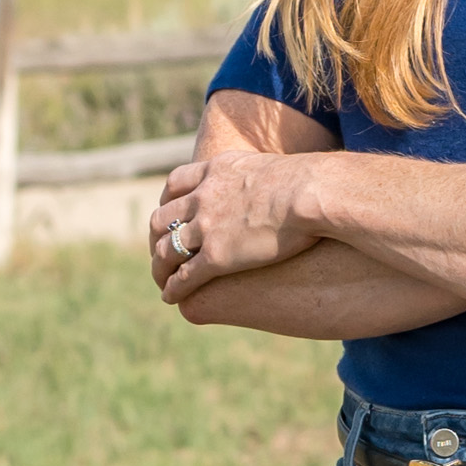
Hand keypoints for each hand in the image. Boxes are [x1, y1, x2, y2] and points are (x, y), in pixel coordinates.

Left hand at [148, 149, 321, 304]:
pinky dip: (173, 288)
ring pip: (166, 250)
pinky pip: (184, 276)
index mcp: (217, 171)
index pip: (176, 183)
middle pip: (163, 216)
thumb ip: (260, 177)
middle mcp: (204, 197)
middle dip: (156, 235)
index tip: (169, 211)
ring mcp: (207, 227)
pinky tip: (171, 298)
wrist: (310, 192)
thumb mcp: (272, 167)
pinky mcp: (217, 257)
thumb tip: (274, 184)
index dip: (168, 200)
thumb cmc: (308, 181)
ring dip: (159, 267)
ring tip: (161, 279)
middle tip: (159, 247)